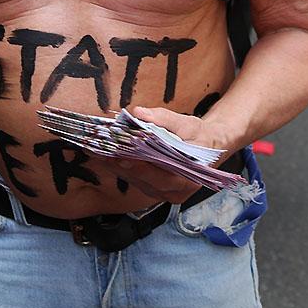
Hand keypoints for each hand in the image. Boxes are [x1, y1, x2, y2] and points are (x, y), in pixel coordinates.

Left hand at [110, 106, 229, 204]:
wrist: (209, 147)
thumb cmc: (200, 136)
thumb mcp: (188, 124)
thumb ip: (163, 119)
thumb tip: (139, 113)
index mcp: (188, 179)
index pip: (162, 176)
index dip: (141, 167)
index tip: (123, 156)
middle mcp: (175, 192)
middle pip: (144, 180)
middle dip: (122, 165)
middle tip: (102, 152)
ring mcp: (163, 194)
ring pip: (136, 181)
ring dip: (117, 167)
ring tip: (98, 151)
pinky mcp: (154, 189)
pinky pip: (135, 180)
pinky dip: (121, 168)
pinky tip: (106, 156)